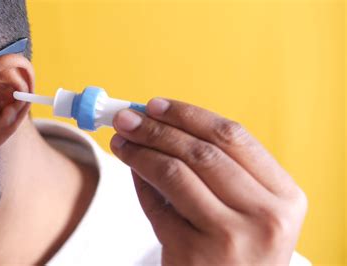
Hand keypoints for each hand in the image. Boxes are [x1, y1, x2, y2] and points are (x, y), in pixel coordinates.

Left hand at [110, 98, 306, 264]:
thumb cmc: (240, 248)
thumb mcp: (250, 210)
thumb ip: (221, 170)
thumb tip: (160, 123)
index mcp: (286, 197)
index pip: (233, 136)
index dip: (189, 114)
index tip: (156, 104)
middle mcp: (264, 217)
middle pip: (201, 152)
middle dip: (157, 128)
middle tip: (127, 117)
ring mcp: (230, 238)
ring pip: (174, 173)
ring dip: (140, 151)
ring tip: (121, 140)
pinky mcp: (194, 255)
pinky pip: (157, 207)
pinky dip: (140, 186)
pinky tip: (133, 173)